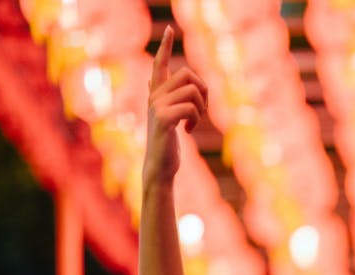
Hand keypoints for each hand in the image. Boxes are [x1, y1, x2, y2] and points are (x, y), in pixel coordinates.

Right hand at [143, 26, 208, 184]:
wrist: (160, 166)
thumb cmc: (166, 143)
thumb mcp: (167, 117)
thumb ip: (164, 98)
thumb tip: (151, 79)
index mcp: (156, 94)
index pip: (159, 64)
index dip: (164, 46)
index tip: (168, 28)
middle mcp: (154, 96)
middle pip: (188, 74)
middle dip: (204, 91)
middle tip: (202, 111)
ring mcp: (156, 106)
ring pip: (192, 90)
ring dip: (201, 108)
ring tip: (193, 123)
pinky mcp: (162, 118)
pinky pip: (190, 107)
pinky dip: (195, 119)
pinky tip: (188, 132)